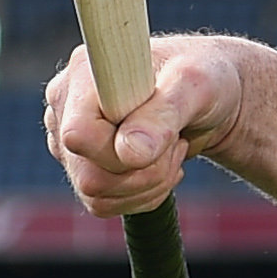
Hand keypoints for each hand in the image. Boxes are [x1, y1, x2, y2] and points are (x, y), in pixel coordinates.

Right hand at [46, 32, 241, 222]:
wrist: (210, 98)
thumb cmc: (205, 79)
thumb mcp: (195, 86)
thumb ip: (163, 115)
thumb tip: (129, 154)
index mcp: (85, 74)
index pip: (78, 135)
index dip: (120, 150)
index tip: (167, 132)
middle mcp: (66, 105)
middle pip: (88, 175)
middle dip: (144, 172)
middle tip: (176, 143)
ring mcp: (69, 138)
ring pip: (95, 194)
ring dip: (147, 184)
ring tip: (172, 149)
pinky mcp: (81, 164)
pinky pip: (102, 203)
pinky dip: (141, 194)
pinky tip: (160, 164)